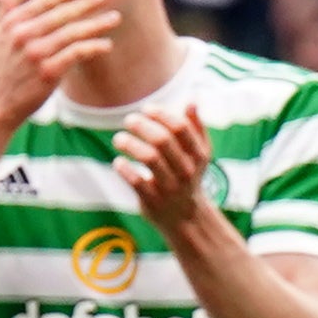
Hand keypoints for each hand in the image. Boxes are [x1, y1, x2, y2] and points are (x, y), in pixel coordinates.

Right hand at [0, 0, 111, 130]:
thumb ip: (4, 13)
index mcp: (12, 23)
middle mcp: (23, 35)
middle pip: (62, 13)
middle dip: (88, 1)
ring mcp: (35, 54)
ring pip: (73, 32)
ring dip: (97, 23)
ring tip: (114, 17)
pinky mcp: (47, 73)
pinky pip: (76, 54)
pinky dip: (93, 47)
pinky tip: (106, 44)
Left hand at [118, 99, 220, 242]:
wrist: (185, 218)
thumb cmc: (188, 177)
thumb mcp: (198, 155)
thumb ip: (195, 127)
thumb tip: (191, 100)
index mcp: (197, 155)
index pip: (180, 128)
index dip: (161, 114)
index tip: (146, 109)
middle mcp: (185, 170)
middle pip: (162, 140)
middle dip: (142, 126)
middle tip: (129, 120)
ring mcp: (169, 187)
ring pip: (149, 159)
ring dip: (130, 144)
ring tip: (118, 138)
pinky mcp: (153, 201)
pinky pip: (136, 181)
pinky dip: (124, 169)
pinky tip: (118, 161)